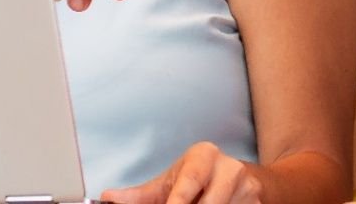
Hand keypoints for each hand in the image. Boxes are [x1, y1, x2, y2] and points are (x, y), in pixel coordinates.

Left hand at [101, 141, 262, 203]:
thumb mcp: (171, 181)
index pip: (189, 181)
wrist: (243, 179)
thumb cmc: (200, 178)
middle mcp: (229, 168)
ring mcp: (247, 187)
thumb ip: (140, 195)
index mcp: (204, 156)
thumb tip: (108, 199)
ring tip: (197, 203)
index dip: (178, 202)